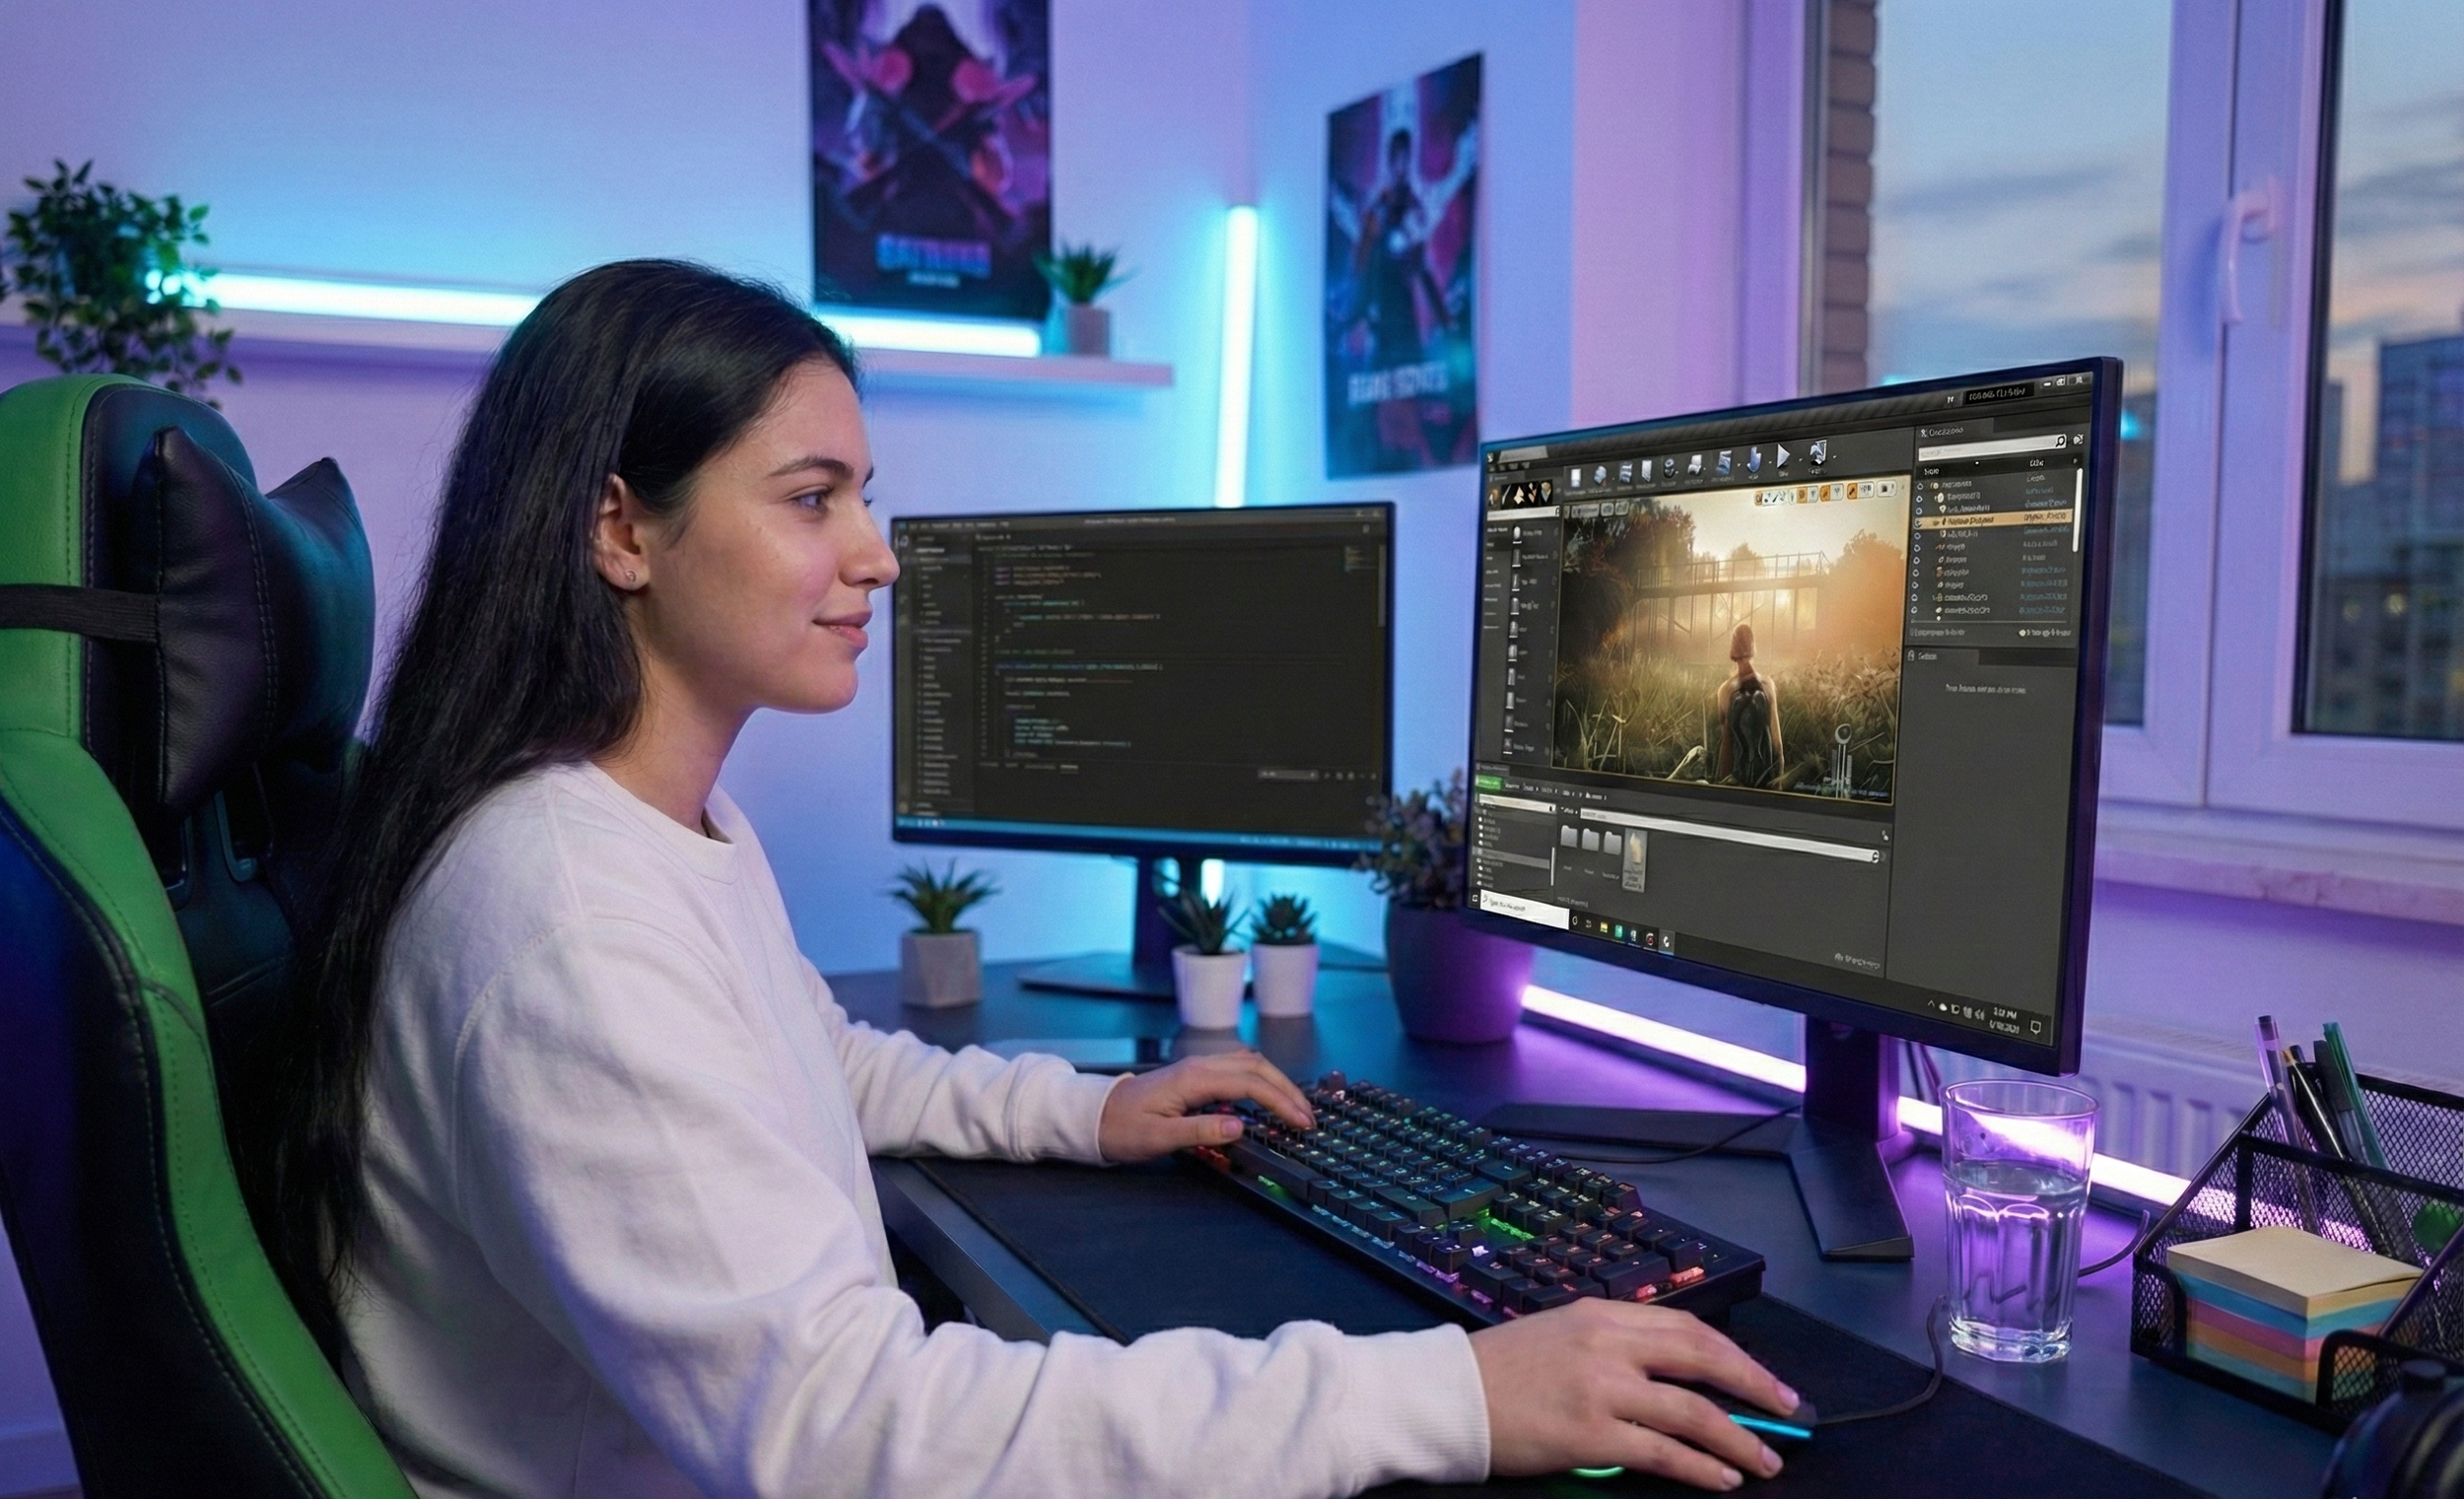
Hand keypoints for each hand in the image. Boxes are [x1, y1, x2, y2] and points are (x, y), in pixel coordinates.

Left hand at [1095, 1050, 1315, 1163]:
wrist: (1094, 1116)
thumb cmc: (1122, 1129)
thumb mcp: (1159, 1138)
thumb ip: (1200, 1131)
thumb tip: (1241, 1127)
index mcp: (1194, 1078)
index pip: (1251, 1084)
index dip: (1281, 1102)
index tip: (1301, 1123)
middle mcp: (1199, 1065)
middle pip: (1257, 1066)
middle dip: (1287, 1089)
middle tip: (1308, 1117)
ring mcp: (1197, 1067)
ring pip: (1249, 1063)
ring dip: (1276, 1081)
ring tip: (1294, 1107)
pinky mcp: (1194, 1075)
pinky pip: (1236, 1069)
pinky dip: (1260, 1079)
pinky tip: (1266, 1097)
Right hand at [1470, 1300, 1795, 1489]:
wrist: (1449, 1396)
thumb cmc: (1501, 1371)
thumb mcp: (1562, 1336)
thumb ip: (1614, 1347)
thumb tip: (1676, 1379)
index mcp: (1602, 1315)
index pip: (1689, 1328)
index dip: (1736, 1356)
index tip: (1766, 1379)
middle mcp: (1608, 1345)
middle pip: (1703, 1359)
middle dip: (1755, 1387)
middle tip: (1789, 1411)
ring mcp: (1601, 1389)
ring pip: (1693, 1411)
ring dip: (1739, 1439)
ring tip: (1763, 1461)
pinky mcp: (1590, 1435)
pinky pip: (1662, 1452)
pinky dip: (1700, 1467)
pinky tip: (1721, 1477)